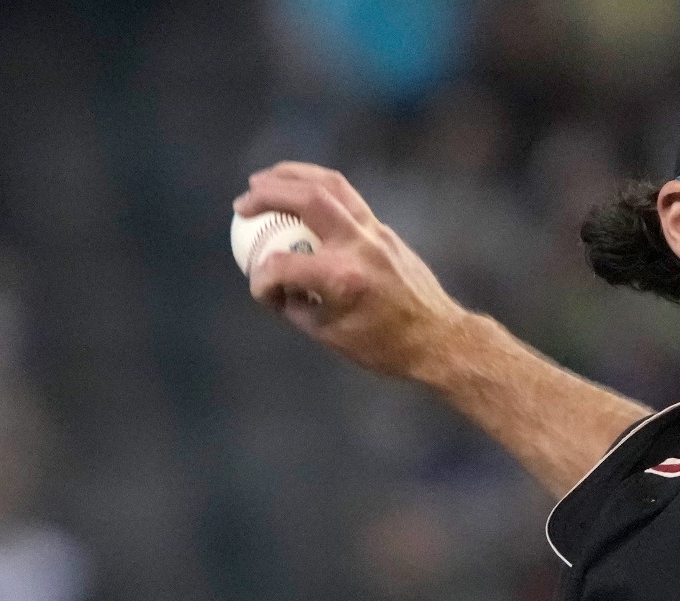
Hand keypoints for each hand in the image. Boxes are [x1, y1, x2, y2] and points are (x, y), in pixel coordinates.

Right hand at [235, 162, 468, 381]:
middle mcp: (360, 247)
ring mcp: (376, 234)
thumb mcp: (328, 334)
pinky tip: (299, 189)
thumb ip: (293, 305)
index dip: (260, 279)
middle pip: (308, 198)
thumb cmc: (382, 346)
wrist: (437, 338)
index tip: (260, 290)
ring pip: (332, 184)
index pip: (282, 267)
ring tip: (263, 179)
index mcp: (342, 280)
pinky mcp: (384, 231)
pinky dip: (318, 186)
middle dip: (267, 194)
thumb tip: (271, 283)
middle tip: (241, 204)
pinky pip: (347, 197)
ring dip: (292, 175)